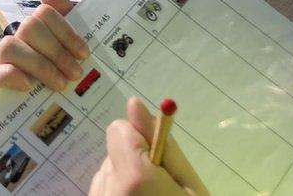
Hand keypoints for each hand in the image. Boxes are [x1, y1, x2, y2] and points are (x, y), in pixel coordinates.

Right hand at [0, 0, 89, 93]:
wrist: (44, 119)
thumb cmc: (61, 82)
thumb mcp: (72, 52)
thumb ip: (66, 16)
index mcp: (37, 31)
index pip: (45, 13)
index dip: (66, 31)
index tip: (84, 54)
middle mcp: (17, 41)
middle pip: (30, 26)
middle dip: (56, 51)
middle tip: (75, 74)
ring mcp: (1, 62)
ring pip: (11, 45)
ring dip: (39, 65)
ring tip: (60, 85)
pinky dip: (10, 76)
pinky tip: (28, 86)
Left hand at [89, 98, 208, 195]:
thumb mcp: (190, 183)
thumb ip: (164, 144)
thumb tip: (135, 104)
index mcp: (133, 177)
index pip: (120, 130)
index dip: (142, 141)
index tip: (158, 159)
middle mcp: (107, 188)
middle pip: (116, 151)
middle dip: (136, 161)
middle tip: (161, 187)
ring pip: (108, 169)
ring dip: (126, 178)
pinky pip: (102, 187)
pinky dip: (118, 192)